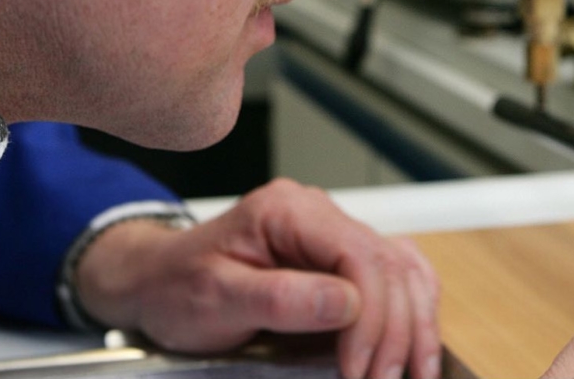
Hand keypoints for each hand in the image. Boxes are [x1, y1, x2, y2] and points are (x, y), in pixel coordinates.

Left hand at [73, 178, 441, 378]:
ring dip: (415, 325)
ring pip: (404, 270)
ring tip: (414, 373)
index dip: (372, 316)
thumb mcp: (214, 297)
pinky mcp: (342, 261)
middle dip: (395, 331)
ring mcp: (335, 235)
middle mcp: (320, 214)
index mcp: (288, 210)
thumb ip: (279, 298)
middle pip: (389, 265)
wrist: (157, 283)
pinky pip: (397, 278)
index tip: (360, 368)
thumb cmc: (176, 286)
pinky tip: (416, 346)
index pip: (358, 254)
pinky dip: (413, 313)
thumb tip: (346, 302)